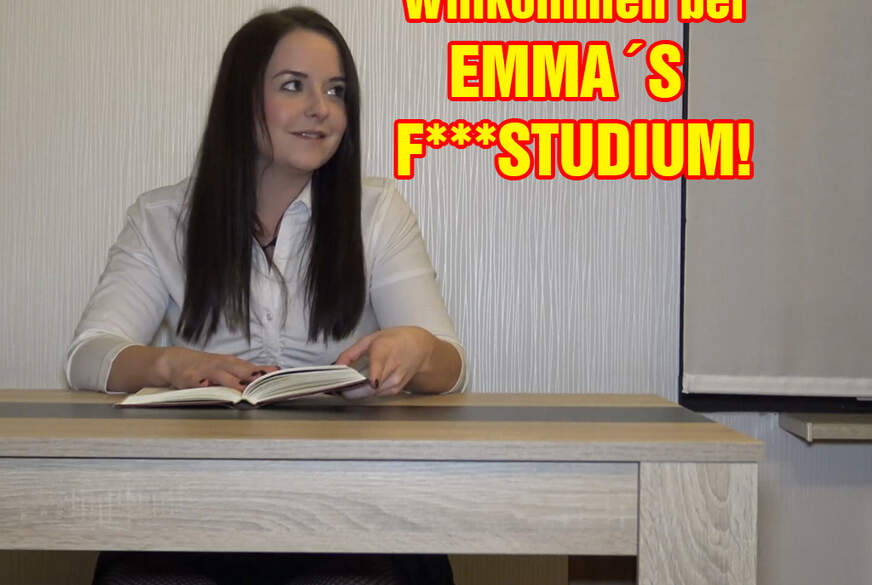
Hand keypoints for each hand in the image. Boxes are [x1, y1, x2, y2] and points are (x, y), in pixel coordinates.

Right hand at [157, 347, 278, 390]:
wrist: (177, 360)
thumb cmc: (209, 366)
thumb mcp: (231, 365)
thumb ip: (251, 370)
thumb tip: (275, 371)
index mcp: (233, 363)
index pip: (252, 368)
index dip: (265, 373)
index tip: (278, 376)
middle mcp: (222, 365)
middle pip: (240, 370)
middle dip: (252, 376)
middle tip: (264, 383)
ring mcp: (206, 371)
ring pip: (221, 376)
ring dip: (231, 383)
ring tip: (242, 390)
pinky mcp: (190, 378)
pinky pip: (197, 382)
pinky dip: (202, 385)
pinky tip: (208, 387)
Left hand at [335, 326, 437, 396]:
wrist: (419, 349)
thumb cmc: (393, 341)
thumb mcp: (370, 339)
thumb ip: (350, 353)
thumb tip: (336, 367)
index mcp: (384, 349)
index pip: (379, 366)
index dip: (374, 376)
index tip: (369, 382)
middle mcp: (392, 367)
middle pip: (370, 386)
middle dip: (351, 389)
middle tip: (337, 387)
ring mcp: (395, 381)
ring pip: (370, 393)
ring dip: (357, 392)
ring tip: (348, 384)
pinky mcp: (396, 390)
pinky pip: (375, 395)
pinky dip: (366, 392)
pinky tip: (362, 384)